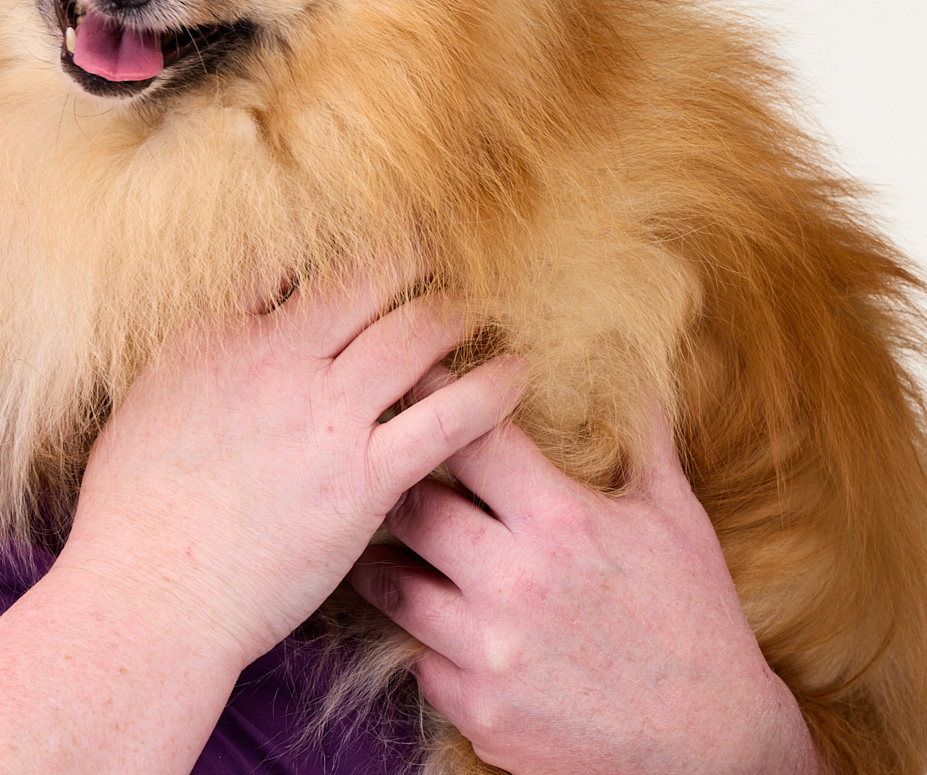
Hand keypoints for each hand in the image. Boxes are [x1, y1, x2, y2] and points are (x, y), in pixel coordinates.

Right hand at [0, 270, 527, 774]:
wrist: (151, 591)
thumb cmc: (132, 515)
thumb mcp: (147, 404)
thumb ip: (195, 360)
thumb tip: (217, 341)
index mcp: (218, 335)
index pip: (285, 258)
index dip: (328, 244)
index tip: (355, 246)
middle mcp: (278, 357)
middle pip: (366, 279)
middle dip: (409, 259)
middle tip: (437, 253)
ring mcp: (326, 413)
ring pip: (416, 333)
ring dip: (454, 312)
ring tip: (479, 307)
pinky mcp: (367, 477)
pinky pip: (448, 416)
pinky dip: (490, 388)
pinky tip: (515, 374)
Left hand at [351, 403, 826, 773]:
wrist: (712, 748)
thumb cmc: (695, 619)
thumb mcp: (676, 518)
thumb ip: (643, 438)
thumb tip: (630, 362)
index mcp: (561, 522)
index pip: (468, 435)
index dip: (434, 399)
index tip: (414, 382)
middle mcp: (516, 583)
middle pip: (408, 504)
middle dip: (395, 481)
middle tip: (387, 467)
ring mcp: (490, 652)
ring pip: (390, 580)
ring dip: (386, 555)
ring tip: (386, 537)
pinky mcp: (477, 709)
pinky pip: (413, 653)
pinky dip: (417, 632)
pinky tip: (429, 613)